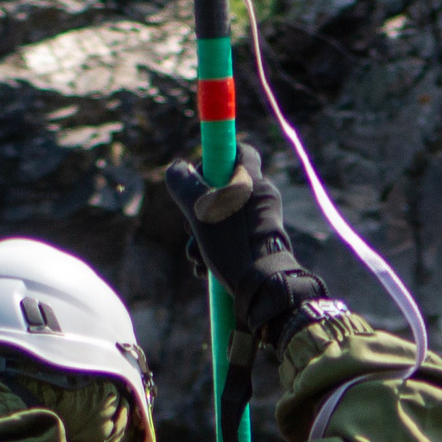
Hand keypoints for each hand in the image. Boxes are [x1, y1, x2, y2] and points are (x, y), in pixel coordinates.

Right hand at [162, 141, 331, 353]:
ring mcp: (261, 223)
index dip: (216, 157)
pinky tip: (204, 270)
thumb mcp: (201, 211)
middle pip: (222, 187)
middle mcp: (261, 200)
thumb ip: (184, 184)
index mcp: (255, 182)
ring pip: (221, 217)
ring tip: (196, 255)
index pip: (240, 151)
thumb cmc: (234, 246)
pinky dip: (213, 250)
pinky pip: (229, 238)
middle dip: (198, 207)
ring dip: (200, 235)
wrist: (264, 290)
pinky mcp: (257, 245)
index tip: (200, 173)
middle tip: (191, 225)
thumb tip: (177, 168)